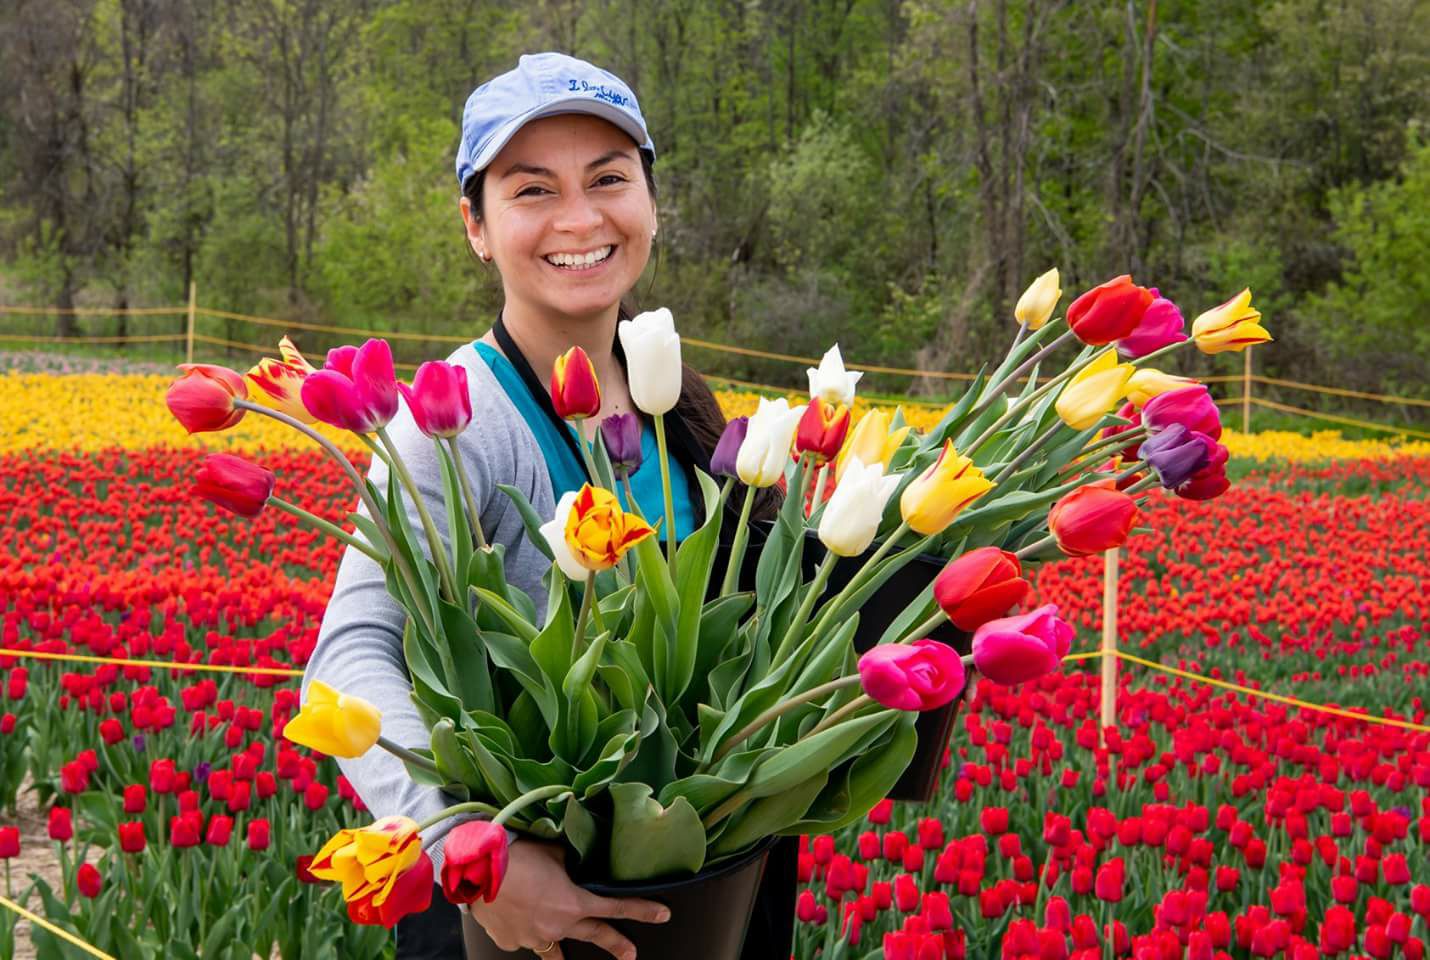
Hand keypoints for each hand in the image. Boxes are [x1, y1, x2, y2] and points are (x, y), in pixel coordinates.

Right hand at [467, 838, 669, 958]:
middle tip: (631, 954)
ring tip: (567, 956)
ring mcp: (534, 938)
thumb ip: (572, 865)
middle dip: (616, 945)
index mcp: (573, 903)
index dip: (642, 911)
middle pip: (594, 937)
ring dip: (564, 949)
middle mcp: (557, 926)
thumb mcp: (554, 854)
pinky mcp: (511, 942)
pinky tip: (516, 916)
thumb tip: (579, 864)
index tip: (662, 915)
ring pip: (555, 948)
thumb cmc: (515, 856)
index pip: (615, 908)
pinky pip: (524, 939)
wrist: (476, 870)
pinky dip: (525, 930)